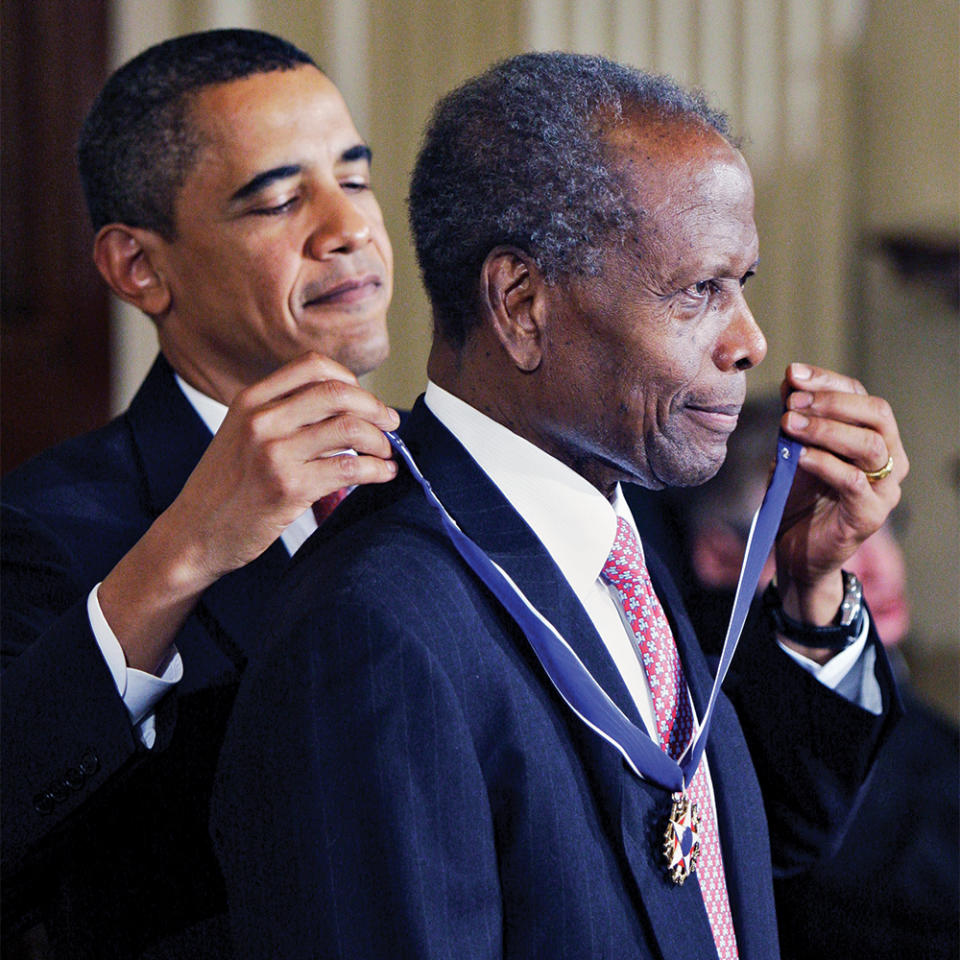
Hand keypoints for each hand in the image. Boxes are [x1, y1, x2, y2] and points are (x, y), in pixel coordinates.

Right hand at [165, 351, 399, 578]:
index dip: (350, 380)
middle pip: (338, 393)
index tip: (364, 400)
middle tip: (390, 424)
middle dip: (375, 408)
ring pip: (349, 428)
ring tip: (386, 453)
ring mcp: (274, 453)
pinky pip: (350, 468)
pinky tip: (383, 474)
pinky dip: (377, 469)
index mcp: (250, 400)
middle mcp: (261, 420)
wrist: (192, 534)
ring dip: (380, 440)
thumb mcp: (240, 435)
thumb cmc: (225, 488)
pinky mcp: (289, 488)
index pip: (312, 365)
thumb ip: (281, 415)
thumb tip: (345, 408)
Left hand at [773, 363, 907, 631]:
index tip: (793, 374)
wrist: (796, 549)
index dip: (827, 381)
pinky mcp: (870, 514)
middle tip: (793, 402)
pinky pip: (854, 481)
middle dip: (832, 401)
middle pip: (876, 413)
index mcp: (873, 436)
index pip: (860, 395)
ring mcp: (884, 488)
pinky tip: (799, 457)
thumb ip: (796, 419)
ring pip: (869, 445)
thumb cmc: (798, 495)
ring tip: (789, 424)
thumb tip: (791, 379)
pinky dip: (825, 463)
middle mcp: (889, 458)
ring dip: (826, 429)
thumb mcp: (793, 450)